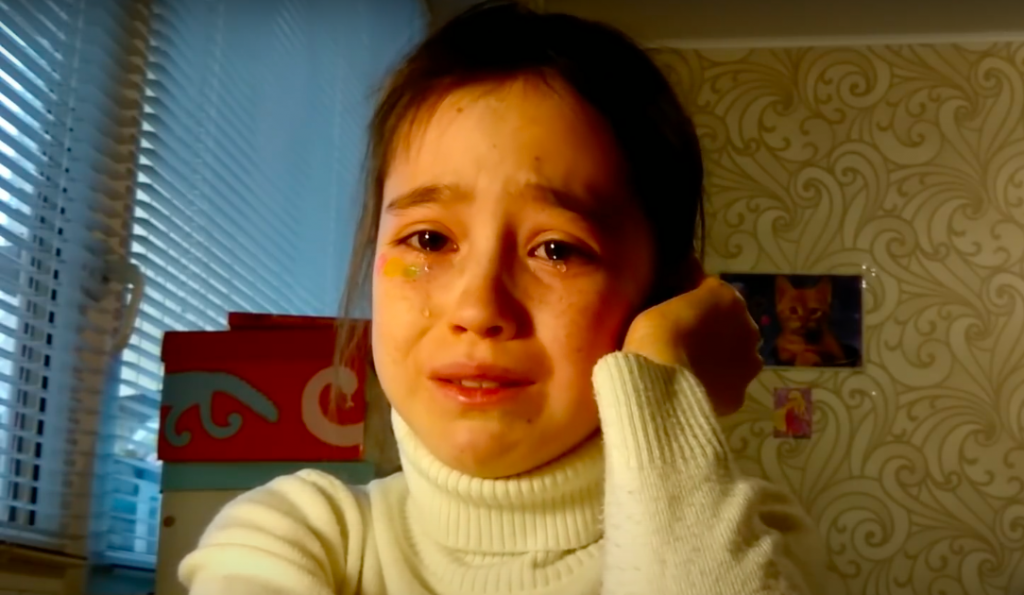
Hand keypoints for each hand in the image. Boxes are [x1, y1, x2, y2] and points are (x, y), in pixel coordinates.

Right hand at [622, 264, 762, 415]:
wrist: (663, 385)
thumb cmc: (657, 336)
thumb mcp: (660, 304)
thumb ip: (680, 304)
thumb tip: (683, 302)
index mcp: (727, 297)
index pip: (711, 291)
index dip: (694, 300)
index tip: (677, 310)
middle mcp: (747, 326)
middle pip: (730, 323)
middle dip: (713, 329)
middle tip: (685, 340)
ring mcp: (749, 362)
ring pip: (735, 355)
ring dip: (720, 358)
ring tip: (692, 368)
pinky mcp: (741, 394)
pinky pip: (727, 384)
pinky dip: (715, 385)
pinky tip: (695, 389)